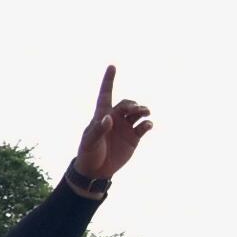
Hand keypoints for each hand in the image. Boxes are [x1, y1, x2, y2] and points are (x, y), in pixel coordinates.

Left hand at [73, 65, 152, 182]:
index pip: (105, 94)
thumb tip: (109, 118)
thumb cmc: (89, 153)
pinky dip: (148, 124)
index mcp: (101, 115)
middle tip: (135, 110)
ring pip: (138, 113)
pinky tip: (147, 125)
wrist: (97, 170)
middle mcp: (115, 118)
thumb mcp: (90, 142)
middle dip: (132, 104)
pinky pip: (144, 126)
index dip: (108, 80)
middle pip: (127, 104)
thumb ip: (98, 130)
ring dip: (142, 110)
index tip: (112, 66)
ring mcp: (125, 127)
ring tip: (144, 113)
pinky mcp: (134, 137)